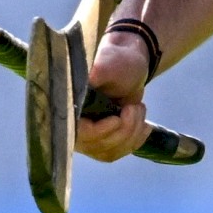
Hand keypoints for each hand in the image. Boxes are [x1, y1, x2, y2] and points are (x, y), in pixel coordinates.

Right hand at [74, 28, 153, 162]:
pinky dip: (135, 141)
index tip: (117, 119)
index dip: (98, 131)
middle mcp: (73, 123)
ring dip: (131, 133)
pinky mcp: (102, 140)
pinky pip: (118, 152)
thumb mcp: (110, 62)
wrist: (129, 65)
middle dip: (123, 129)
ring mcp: (87, 135)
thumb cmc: (119, 61)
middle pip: (95, 145)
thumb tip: (91, 75)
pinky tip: (144, 126)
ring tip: (139, 109)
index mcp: (69, 104)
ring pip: (109, 152)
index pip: (76, 132)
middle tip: (136, 107)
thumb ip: (100, 69)